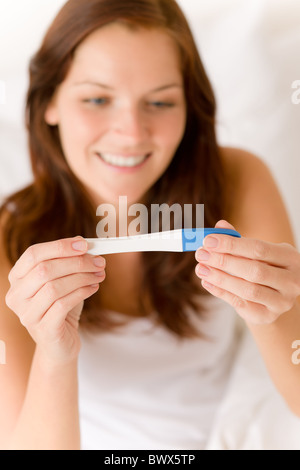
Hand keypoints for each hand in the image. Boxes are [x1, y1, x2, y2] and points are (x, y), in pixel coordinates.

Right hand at [5, 237, 105, 364]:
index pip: (33, 254)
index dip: (59, 247)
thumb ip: (68, 261)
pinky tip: (93, 288)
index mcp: (17, 278)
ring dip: (82, 277)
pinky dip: (81, 293)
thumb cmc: (61, 307)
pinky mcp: (43, 329)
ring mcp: (27, 314)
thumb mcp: (63, 280)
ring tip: (99, 275)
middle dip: (76, 262)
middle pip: (45, 270)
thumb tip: (83, 243)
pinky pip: (62, 305)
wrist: (61, 343)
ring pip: (54, 287)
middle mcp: (16, 296)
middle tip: (98, 261)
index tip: (84, 244)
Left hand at [195, 220, 299, 324]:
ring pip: (248, 290)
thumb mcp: (257, 251)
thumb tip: (220, 226)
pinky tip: (207, 281)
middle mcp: (291, 281)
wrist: (273, 296)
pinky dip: (221, 292)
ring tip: (201, 268)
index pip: (259, 249)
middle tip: (201, 254)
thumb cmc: (264, 267)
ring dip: (220, 278)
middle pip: (254, 270)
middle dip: (224, 261)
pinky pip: (240, 304)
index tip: (209, 241)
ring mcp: (281, 301)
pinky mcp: (267, 316)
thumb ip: (239, 239)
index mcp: (290, 258)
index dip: (232, 245)